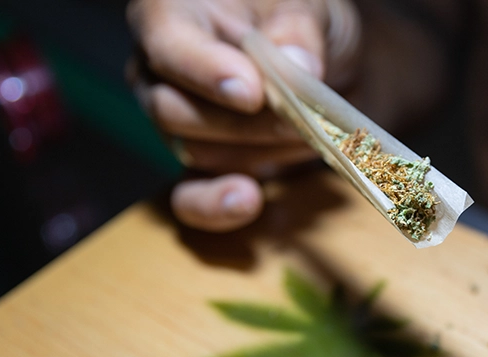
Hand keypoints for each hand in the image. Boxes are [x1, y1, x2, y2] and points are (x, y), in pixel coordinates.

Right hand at [126, 0, 359, 230]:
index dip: (204, 71)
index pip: (169, 46)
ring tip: (304, 131)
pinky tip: (247, 200)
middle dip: (244, 121)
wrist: (327, 64)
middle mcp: (160, 71)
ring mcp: (176, 123)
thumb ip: (300, 32)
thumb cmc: (302, 23)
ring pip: (196, 151)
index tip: (251, 92)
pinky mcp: (201, 166)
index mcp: (175, 14)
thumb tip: (297, 66)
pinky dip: (217, 206)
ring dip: (258, 149)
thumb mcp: (310, 9)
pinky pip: (189, 198)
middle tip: (299, 116)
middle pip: (175, 111)